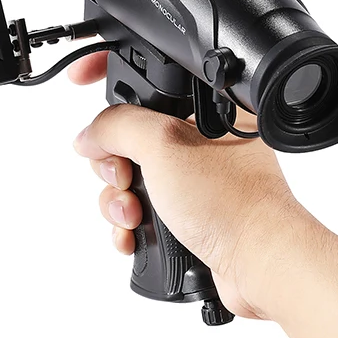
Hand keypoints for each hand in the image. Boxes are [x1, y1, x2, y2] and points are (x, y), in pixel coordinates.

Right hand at [69, 51, 312, 319]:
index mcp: (204, 110)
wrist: (259, 264)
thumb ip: (115, 126)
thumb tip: (87, 136)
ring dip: (118, 201)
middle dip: (113, 165)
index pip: (145, 78)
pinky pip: (139, 212)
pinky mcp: (187, 215)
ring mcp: (193, 180)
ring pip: (128, 179)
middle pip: (125, 138)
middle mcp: (198, 142)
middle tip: (126, 177)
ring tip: (134, 216)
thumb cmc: (233, 202)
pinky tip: (135, 236)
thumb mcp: (163, 145)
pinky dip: (129, 226)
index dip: (107, 73)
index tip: (79, 77)